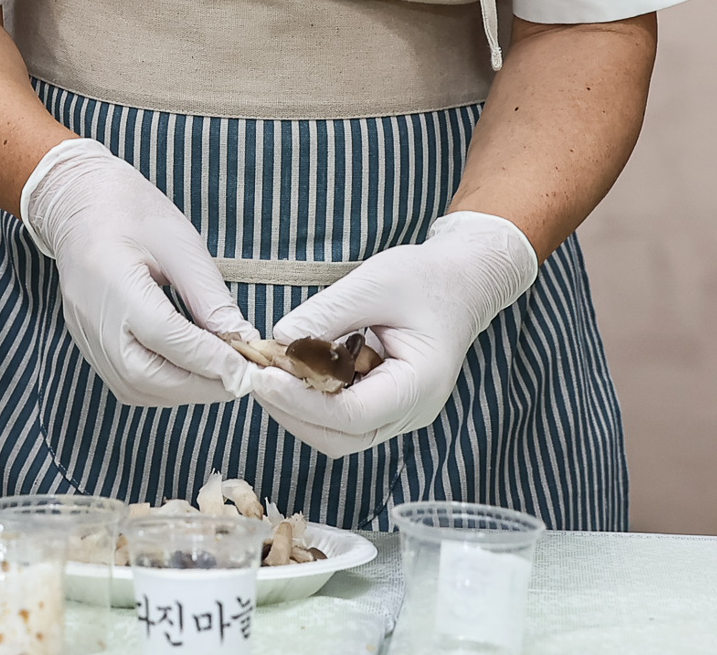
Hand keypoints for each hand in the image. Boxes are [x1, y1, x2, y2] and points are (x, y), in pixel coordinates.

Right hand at [20, 139, 250, 406]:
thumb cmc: (129, 210)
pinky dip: (160, 386)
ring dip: (180, 391)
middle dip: (198, 385)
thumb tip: (242, 340)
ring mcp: (85, 336)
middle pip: (146, 376)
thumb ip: (209, 297)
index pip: (167, 339)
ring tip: (216, 376)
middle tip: (237, 378)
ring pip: (134, 388)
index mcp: (114, 283)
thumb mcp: (180, 243)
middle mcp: (93, 319)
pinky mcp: (87, 343)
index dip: (210, 360)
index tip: (247, 369)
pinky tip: (186, 371)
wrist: (77, 201)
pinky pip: (123, 381)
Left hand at [244, 211, 538, 455]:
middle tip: (256, 376)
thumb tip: (278, 341)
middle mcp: (411, 411)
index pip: (352, 414)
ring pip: (337, 433)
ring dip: (297, 408)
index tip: (264, 377)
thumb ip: (326, 314)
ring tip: (269, 370)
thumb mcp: (373, 284)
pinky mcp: (382, 404)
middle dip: (293, 411)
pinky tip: (292, 369)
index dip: (302, 402)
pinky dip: (311, 398)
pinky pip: (341, 415)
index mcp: (419, 385)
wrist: (460, 282)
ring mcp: (398, 413)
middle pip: (340, 437)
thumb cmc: (424, 279)